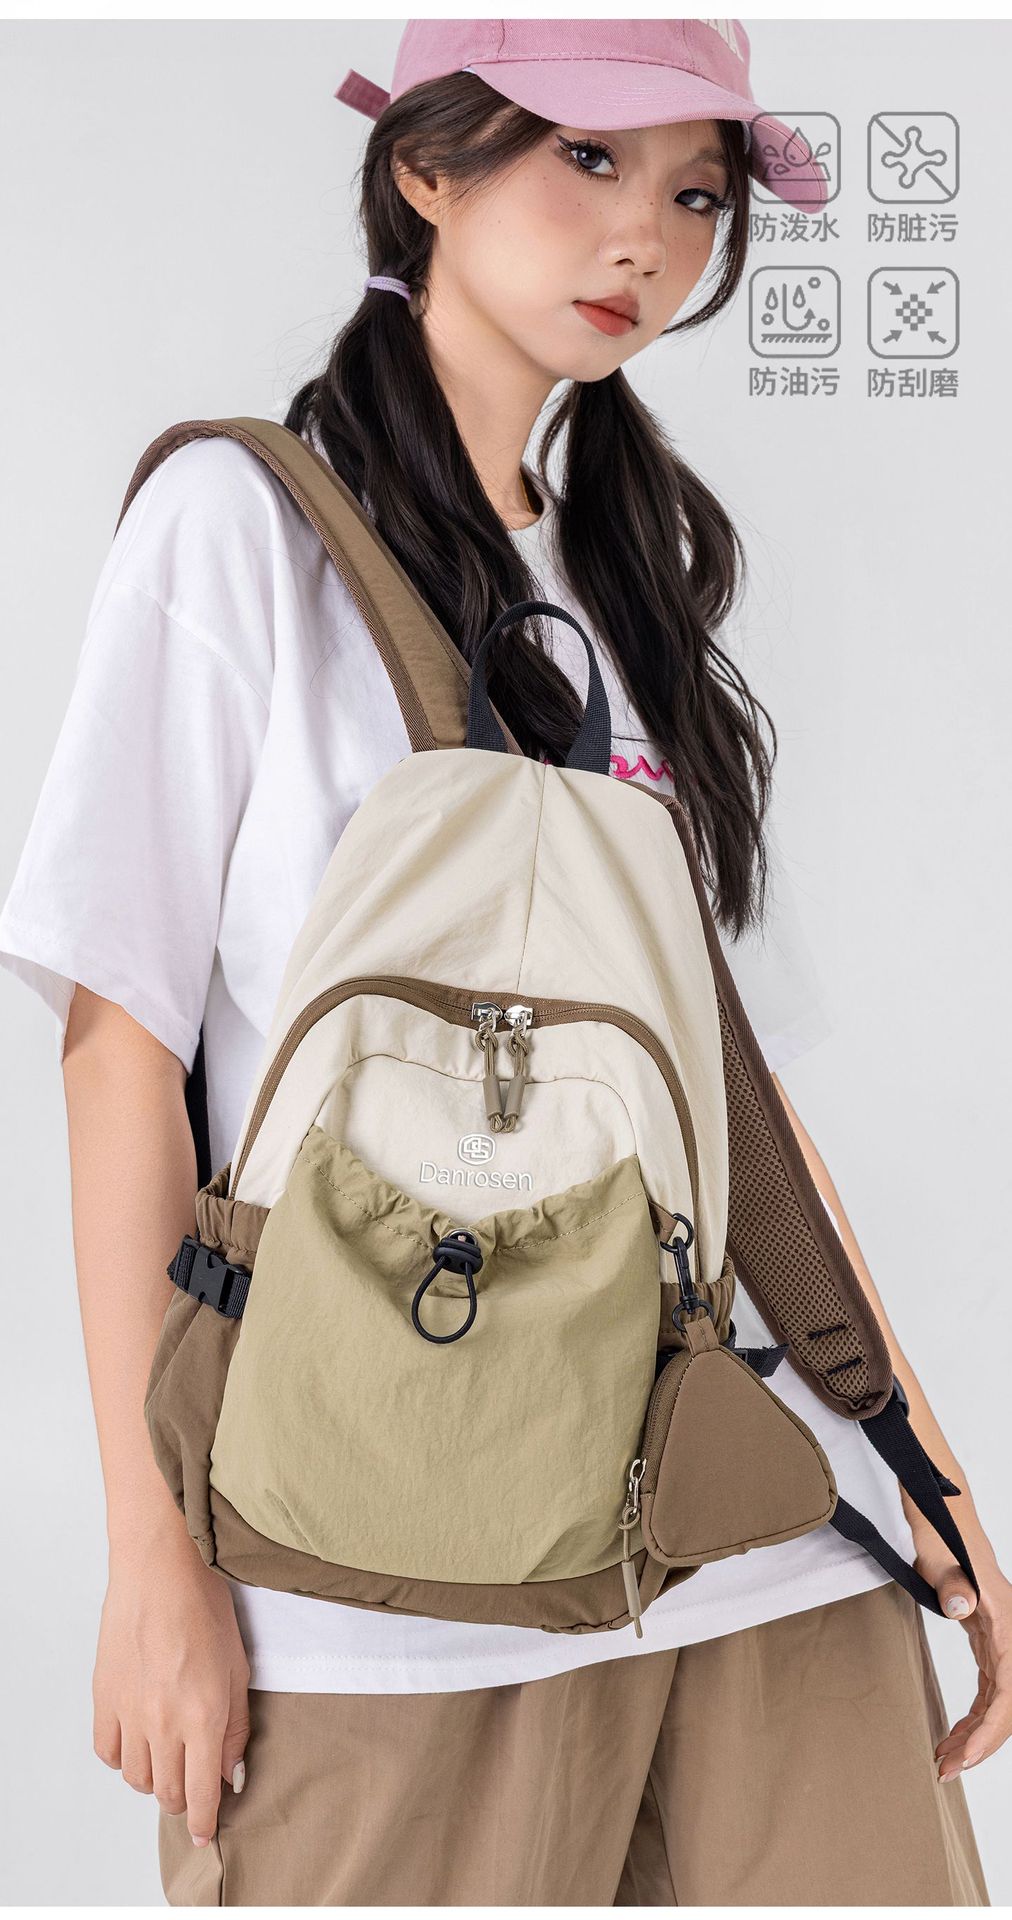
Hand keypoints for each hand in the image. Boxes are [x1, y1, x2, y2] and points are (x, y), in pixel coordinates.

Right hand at [93, 1524, 250, 1846]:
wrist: (160, 1570)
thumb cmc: (205, 1607)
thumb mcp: (239, 1667)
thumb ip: (235, 1726)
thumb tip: (230, 1772)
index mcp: (203, 1717)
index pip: (203, 1793)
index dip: (207, 1822)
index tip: (208, 1833)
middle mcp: (163, 1723)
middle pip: (168, 1793)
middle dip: (185, 1801)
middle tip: (195, 1789)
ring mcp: (129, 1712)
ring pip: (137, 1779)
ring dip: (155, 1781)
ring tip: (169, 1761)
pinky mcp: (104, 1698)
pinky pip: (108, 1752)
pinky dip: (123, 1759)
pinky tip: (138, 1742)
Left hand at [911, 1528, 1011, 1782]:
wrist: (942, 1517)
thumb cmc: (939, 1534)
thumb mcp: (938, 1556)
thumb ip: (951, 1583)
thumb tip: (963, 1611)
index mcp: (1006, 1623)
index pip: (1007, 1690)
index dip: (989, 1730)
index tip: (963, 1756)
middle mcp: (1011, 1636)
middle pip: (1007, 1706)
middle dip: (981, 1744)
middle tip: (946, 1770)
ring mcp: (1002, 1640)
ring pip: (1000, 1702)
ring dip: (976, 1735)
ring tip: (945, 1759)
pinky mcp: (990, 1641)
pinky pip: (990, 1690)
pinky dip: (975, 1715)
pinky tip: (955, 1733)